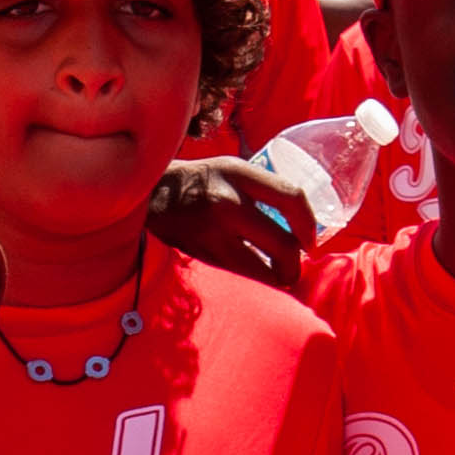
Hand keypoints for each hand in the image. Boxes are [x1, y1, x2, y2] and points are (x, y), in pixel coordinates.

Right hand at [149, 156, 306, 290]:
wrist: (145, 194)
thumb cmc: (199, 181)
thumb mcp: (232, 169)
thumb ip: (263, 188)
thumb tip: (301, 222)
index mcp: (238, 174)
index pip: (291, 198)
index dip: (309, 225)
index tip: (309, 240)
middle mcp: (226, 203)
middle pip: (283, 246)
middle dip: (294, 266)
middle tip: (293, 269)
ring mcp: (210, 234)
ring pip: (261, 274)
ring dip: (273, 281)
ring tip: (274, 278)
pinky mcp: (198, 257)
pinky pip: (236, 280)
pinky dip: (249, 285)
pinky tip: (250, 281)